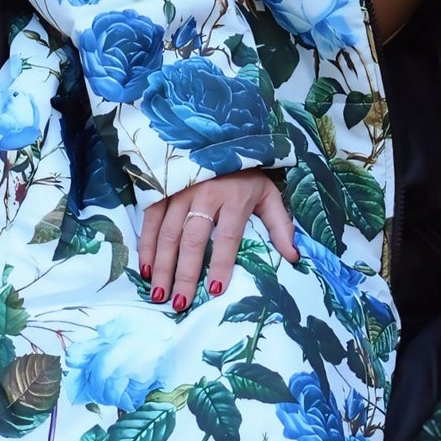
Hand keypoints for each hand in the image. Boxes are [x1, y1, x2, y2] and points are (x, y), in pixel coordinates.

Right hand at [139, 169, 296, 310]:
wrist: (221, 137)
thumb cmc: (247, 173)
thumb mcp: (269, 194)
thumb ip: (280, 225)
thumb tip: (294, 257)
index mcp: (235, 198)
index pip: (228, 237)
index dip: (221, 264)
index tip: (216, 291)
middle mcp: (206, 194)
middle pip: (193, 239)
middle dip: (185, 274)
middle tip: (180, 303)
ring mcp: (181, 189)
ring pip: (169, 232)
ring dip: (163, 265)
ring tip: (160, 294)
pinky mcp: (163, 187)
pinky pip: (151, 218)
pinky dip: (147, 244)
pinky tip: (146, 268)